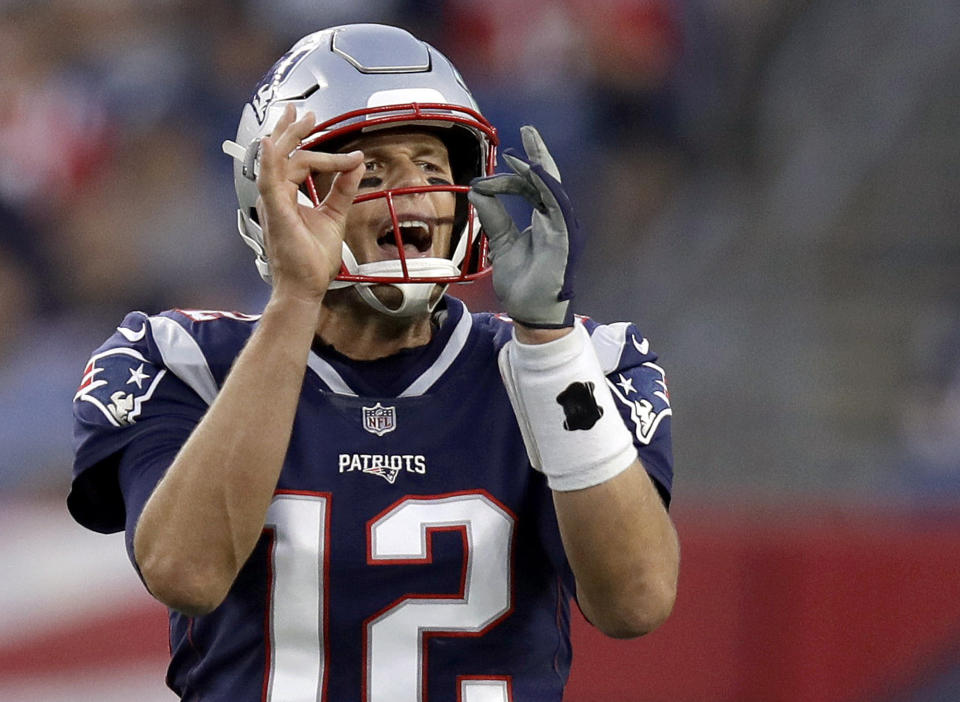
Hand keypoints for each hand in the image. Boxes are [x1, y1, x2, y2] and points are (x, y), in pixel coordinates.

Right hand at [256, 104, 364, 303]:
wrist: (306, 286)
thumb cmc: (313, 260)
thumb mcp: (334, 216)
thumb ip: (343, 189)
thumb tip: (357, 165)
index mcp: (287, 197)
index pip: (297, 163)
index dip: (316, 149)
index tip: (340, 145)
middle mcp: (277, 197)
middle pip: (281, 155)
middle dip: (293, 131)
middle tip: (306, 113)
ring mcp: (273, 204)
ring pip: (278, 162)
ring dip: (289, 138)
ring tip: (300, 119)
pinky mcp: (275, 213)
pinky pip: (268, 182)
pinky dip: (268, 161)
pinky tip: (271, 143)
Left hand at [468, 126, 580, 328]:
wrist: (531, 312)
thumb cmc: (521, 283)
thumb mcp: (501, 243)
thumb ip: (493, 217)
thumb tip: (477, 192)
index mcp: (544, 221)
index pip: (532, 188)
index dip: (511, 178)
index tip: (484, 179)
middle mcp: (556, 221)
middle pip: (548, 180)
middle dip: (537, 154)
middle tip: (526, 130)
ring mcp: (562, 228)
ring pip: (553, 187)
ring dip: (540, 164)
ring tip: (528, 142)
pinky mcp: (563, 237)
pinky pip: (557, 205)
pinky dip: (546, 186)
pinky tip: (534, 170)